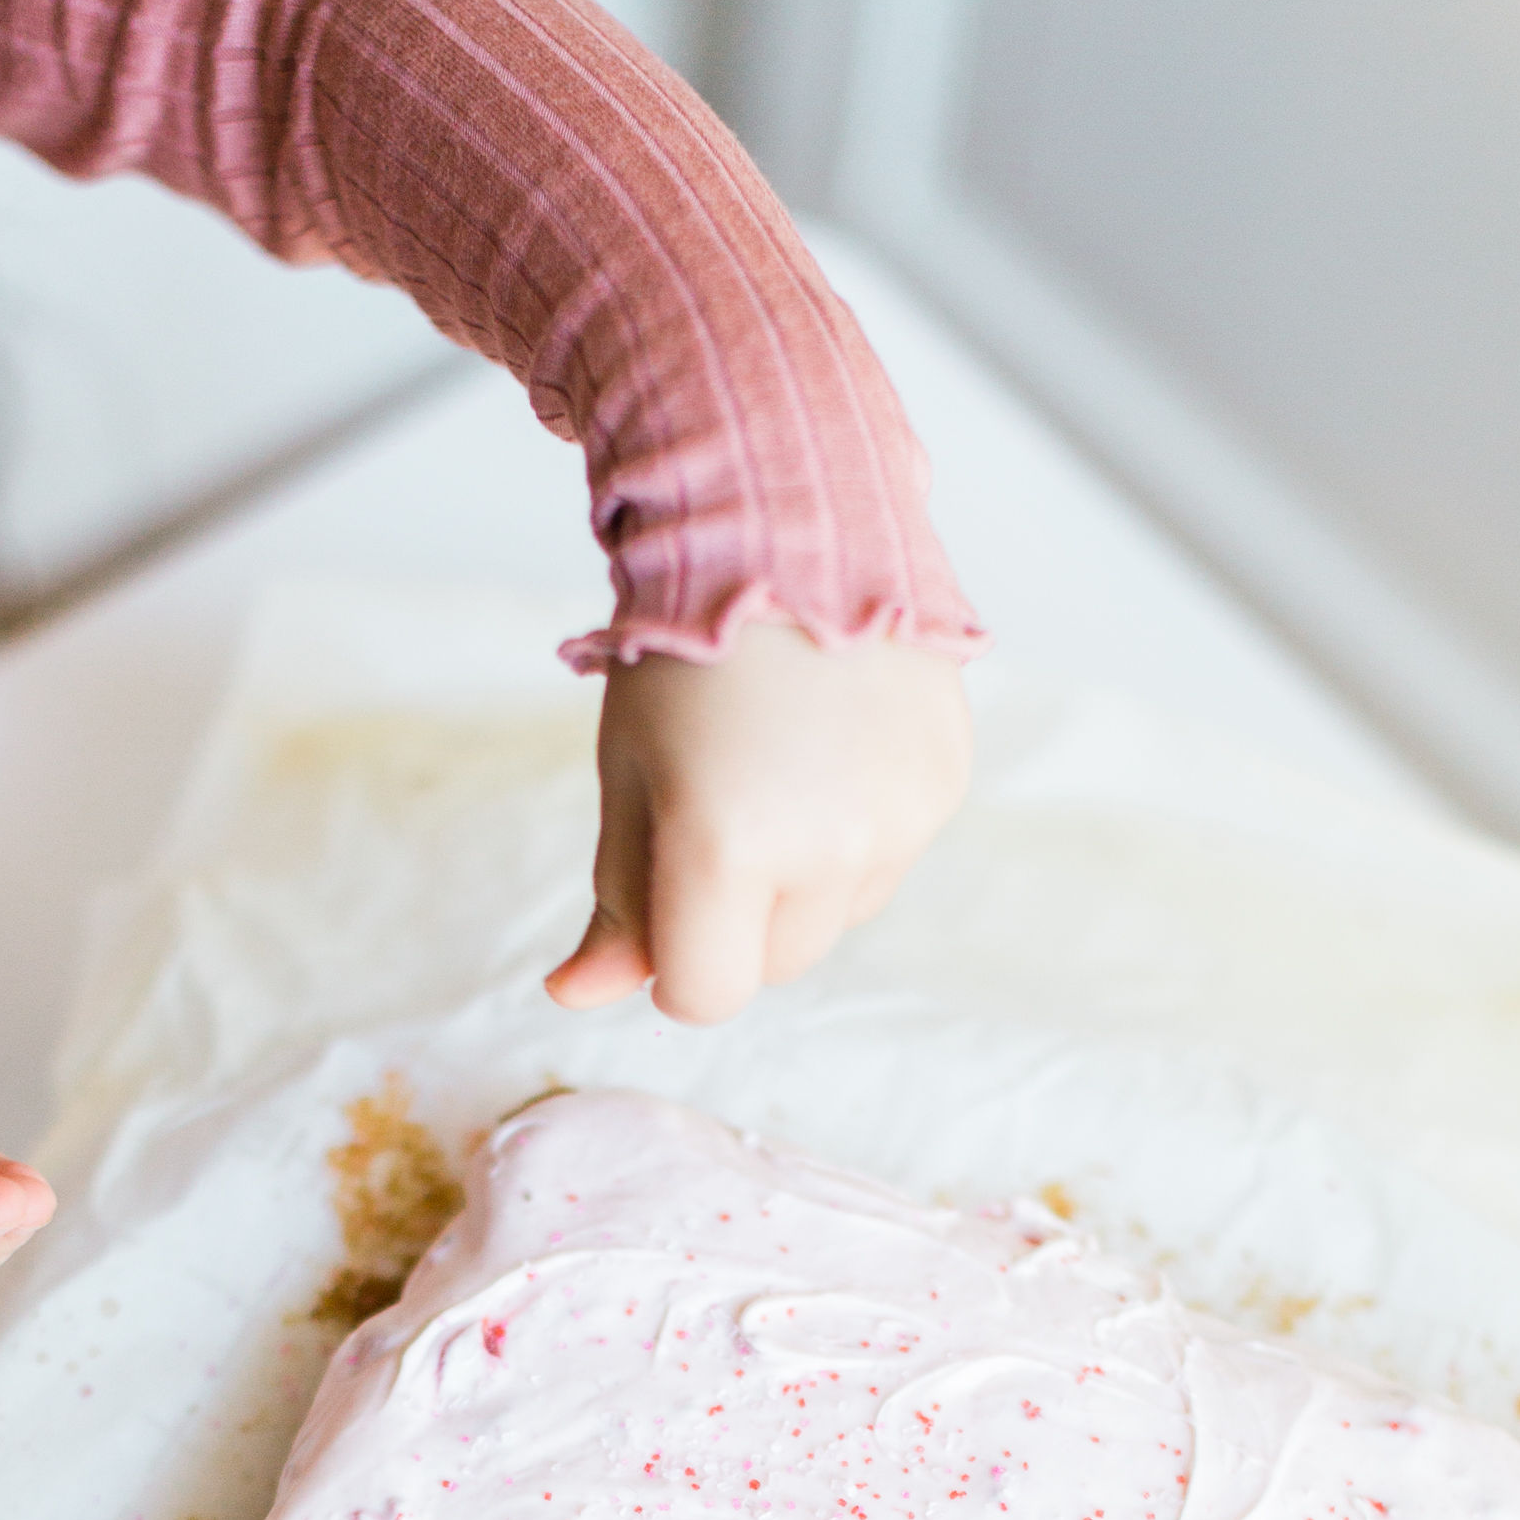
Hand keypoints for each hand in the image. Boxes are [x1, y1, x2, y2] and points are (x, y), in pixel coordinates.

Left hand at [548, 621, 971, 1025]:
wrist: (787, 525)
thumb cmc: (686, 655)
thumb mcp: (632, 777)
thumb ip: (617, 900)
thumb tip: (578, 995)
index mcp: (726, 845)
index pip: (704, 994)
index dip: (674, 963)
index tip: (665, 902)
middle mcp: (827, 845)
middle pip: (775, 964)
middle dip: (738, 916)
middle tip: (718, 807)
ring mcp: (898, 818)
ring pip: (837, 917)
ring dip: (803, 877)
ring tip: (778, 769)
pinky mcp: (942, 785)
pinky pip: (890, 858)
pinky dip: (857, 828)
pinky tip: (830, 747)